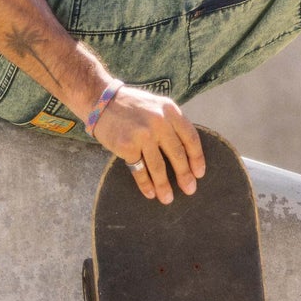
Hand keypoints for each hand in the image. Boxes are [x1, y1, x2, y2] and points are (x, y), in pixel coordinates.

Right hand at [92, 85, 206, 203]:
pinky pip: (139, 170)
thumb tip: (188, 153)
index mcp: (170, 110)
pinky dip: (145, 184)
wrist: (101, 100)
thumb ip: (171, 123)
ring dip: (164, 186)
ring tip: (168, 199)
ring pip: (158, 167)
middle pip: (177, 154)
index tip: (199, 173)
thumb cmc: (132, 106)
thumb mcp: (157, 106)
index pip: (191, 138)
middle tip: (190, 190)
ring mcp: (142, 134)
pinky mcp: (127, 146)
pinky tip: (150, 193)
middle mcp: (159, 122)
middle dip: (185, 175)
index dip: (197, 158)